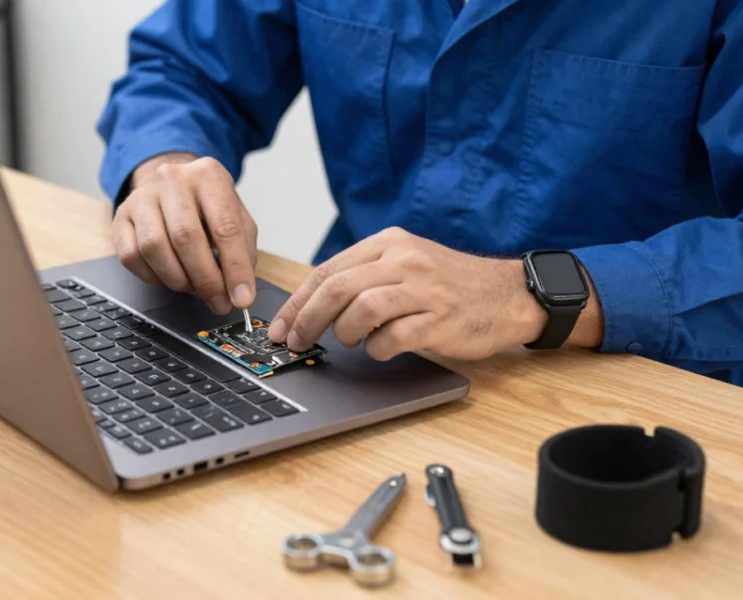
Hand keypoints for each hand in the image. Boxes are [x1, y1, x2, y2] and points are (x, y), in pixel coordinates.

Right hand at [112, 153, 257, 313]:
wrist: (171, 186)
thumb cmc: (207, 206)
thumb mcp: (236, 217)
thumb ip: (243, 251)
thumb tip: (239, 291)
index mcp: (208, 175)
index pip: (225, 227)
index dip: (235, 268)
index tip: (241, 298)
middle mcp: (172, 179)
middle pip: (186, 236)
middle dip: (205, 279)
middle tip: (218, 301)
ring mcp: (142, 196)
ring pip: (154, 247)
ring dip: (177, 279)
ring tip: (193, 287)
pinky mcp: (121, 216)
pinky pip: (131, 256)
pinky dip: (152, 276)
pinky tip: (167, 276)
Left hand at [267, 228, 602, 360]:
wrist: (510, 295)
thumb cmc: (452, 284)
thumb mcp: (407, 263)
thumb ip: (365, 275)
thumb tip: (312, 304)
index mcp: (389, 243)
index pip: (328, 270)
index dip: (298, 302)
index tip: (281, 326)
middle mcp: (405, 260)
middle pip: (337, 288)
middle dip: (308, 319)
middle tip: (296, 341)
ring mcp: (424, 289)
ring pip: (360, 310)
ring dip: (343, 333)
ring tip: (347, 341)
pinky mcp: (440, 319)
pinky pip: (393, 337)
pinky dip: (378, 349)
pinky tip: (381, 349)